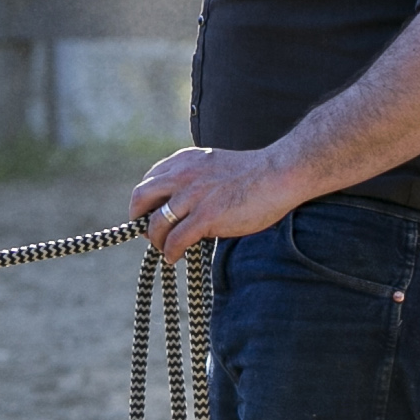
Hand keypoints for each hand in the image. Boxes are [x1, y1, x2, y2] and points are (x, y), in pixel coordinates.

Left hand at [131, 145, 295, 256]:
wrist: (279, 174)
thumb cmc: (253, 174)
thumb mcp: (213, 165)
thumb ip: (194, 178)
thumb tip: (180, 206)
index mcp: (185, 161)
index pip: (149, 180)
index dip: (146, 203)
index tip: (152, 216)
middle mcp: (183, 175)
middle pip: (140, 197)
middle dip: (139, 220)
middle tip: (150, 235)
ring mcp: (193, 196)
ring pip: (155, 224)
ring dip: (156, 241)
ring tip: (166, 250)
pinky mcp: (206, 216)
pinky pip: (175, 240)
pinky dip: (170, 253)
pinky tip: (176, 258)